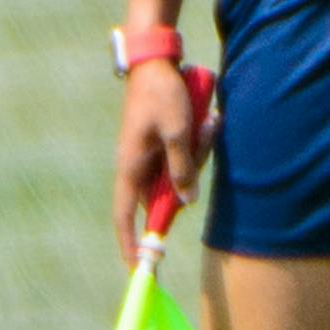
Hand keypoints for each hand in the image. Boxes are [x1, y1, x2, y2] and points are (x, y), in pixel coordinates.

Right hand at [112, 61, 209, 264]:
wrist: (155, 59)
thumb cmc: (162, 94)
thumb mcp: (177, 132)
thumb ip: (182, 168)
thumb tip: (186, 202)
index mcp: (130, 168)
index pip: (124, 218)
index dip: (131, 245)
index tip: (140, 269)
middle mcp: (135, 166)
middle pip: (162, 196)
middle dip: (187, 183)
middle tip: (201, 140)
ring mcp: (148, 156)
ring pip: (177, 176)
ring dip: (196, 156)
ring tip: (205, 122)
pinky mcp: (160, 144)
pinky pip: (182, 158)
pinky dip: (196, 146)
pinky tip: (205, 120)